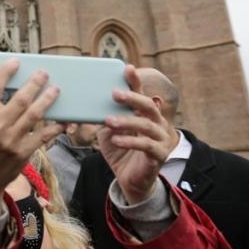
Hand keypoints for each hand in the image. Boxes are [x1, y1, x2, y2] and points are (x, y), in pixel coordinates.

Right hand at [0, 59, 63, 216]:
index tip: (16, 62)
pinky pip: (44, 135)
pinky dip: (55, 126)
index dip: (6, 72)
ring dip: (48, 100)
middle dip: (35, 83)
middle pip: (20, 99)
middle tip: (44, 73)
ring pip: (35, 114)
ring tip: (56, 90)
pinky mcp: (23, 153)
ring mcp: (11, 141)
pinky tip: (63, 119)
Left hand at [97, 65, 170, 204]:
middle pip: (148, 105)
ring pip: (147, 125)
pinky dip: (130, 141)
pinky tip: (116, 140)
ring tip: (109, 120)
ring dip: (126, 121)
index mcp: (145, 114)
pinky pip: (146, 146)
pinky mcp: (159, 156)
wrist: (129, 180)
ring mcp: (161, 139)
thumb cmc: (120, 151)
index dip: (135, 81)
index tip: (127, 68)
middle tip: (114, 93)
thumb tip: (88, 102)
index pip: (141, 94)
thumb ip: (105, 116)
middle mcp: (157, 123)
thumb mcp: (109, 131)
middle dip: (132, 98)